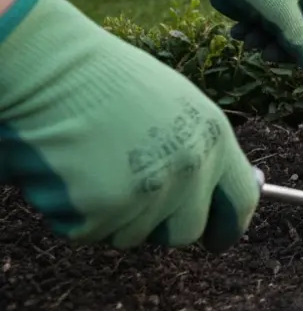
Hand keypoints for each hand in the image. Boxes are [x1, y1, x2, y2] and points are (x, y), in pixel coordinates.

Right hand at [0, 0, 257, 249]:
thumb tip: (209, 189)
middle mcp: (191, 169)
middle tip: (128, 195)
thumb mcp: (176, 105)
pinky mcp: (104, 210)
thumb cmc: (107, 80)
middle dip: (159, 224)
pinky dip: (73, 214)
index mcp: (214, 138)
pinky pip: (88, 233)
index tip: (218, 240)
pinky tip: (69, 173)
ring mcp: (149, 193)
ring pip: (131, 235)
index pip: (241, 201)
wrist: (53, 70)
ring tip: (92, 165)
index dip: (228, 227)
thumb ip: (199, 150)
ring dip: (111, 214)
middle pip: (185, 232)